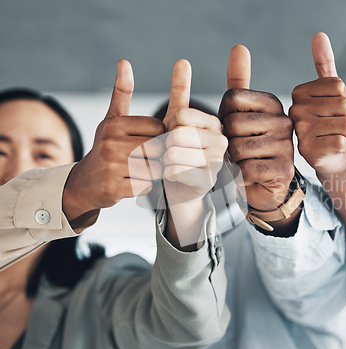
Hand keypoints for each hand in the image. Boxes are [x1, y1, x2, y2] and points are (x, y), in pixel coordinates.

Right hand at [63, 60, 164, 220]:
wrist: (86, 182)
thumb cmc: (107, 147)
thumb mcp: (112, 119)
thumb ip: (122, 92)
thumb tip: (124, 62)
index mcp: (114, 124)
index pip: (159, 127)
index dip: (159, 136)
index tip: (148, 141)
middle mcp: (110, 143)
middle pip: (158, 148)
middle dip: (159, 155)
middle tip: (148, 159)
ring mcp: (111, 167)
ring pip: (155, 169)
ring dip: (154, 172)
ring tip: (141, 170)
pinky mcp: (114, 189)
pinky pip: (146, 187)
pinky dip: (145, 187)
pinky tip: (133, 183)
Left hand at [162, 59, 227, 205]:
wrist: (184, 188)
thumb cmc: (180, 150)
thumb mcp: (179, 119)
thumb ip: (182, 90)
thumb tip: (183, 61)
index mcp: (216, 122)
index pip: (181, 114)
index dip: (169, 124)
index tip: (175, 133)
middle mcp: (221, 141)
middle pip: (176, 133)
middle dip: (164, 143)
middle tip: (171, 151)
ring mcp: (216, 162)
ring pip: (172, 152)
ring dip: (164, 159)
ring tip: (173, 164)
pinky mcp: (207, 181)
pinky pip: (173, 170)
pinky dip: (167, 173)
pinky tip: (175, 176)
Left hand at [218, 45, 293, 211]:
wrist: (265, 187)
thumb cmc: (249, 148)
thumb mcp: (241, 113)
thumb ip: (238, 82)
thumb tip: (239, 47)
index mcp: (273, 103)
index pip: (231, 98)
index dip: (222, 117)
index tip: (232, 129)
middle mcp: (284, 121)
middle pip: (232, 124)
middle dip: (226, 142)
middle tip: (238, 151)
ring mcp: (286, 146)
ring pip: (237, 148)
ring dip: (233, 161)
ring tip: (244, 163)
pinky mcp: (283, 170)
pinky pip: (246, 169)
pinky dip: (240, 176)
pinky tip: (250, 176)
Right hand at [289, 32, 345, 180]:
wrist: (333, 159)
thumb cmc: (333, 125)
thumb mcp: (331, 93)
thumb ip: (324, 64)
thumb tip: (319, 35)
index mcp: (299, 92)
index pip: (338, 86)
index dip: (345, 100)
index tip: (333, 111)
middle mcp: (295, 110)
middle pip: (342, 105)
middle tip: (335, 127)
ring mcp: (300, 132)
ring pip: (344, 124)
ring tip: (334, 137)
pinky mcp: (308, 152)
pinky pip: (341, 141)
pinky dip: (344, 147)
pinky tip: (334, 150)